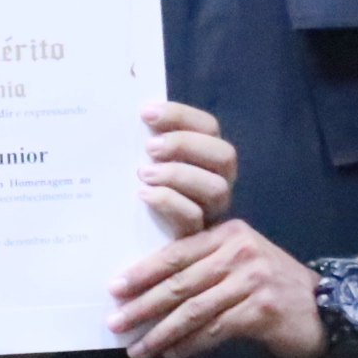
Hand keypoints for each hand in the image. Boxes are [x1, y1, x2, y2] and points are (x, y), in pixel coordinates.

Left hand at [108, 218, 327, 357]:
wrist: (328, 305)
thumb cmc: (274, 284)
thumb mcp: (241, 261)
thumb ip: (205, 265)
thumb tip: (150, 291)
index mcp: (228, 233)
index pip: (176, 253)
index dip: (142, 272)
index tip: (114, 289)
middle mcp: (239, 252)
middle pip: (180, 283)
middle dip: (143, 306)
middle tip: (116, 323)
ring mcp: (252, 281)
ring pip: (193, 310)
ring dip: (161, 333)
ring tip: (138, 350)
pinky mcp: (260, 311)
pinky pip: (214, 330)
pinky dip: (189, 345)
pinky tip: (171, 354)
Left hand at [137, 102, 236, 236]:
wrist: (134, 250)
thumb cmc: (140, 194)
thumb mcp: (144, 161)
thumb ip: (147, 140)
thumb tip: (134, 108)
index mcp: (206, 157)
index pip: (208, 127)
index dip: (180, 116)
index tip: (145, 113)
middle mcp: (217, 181)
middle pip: (224, 155)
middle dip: (185, 145)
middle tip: (149, 148)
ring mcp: (210, 211)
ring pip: (217, 188)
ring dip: (179, 175)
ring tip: (144, 173)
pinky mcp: (195, 236)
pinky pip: (193, 217)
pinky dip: (168, 201)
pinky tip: (143, 194)